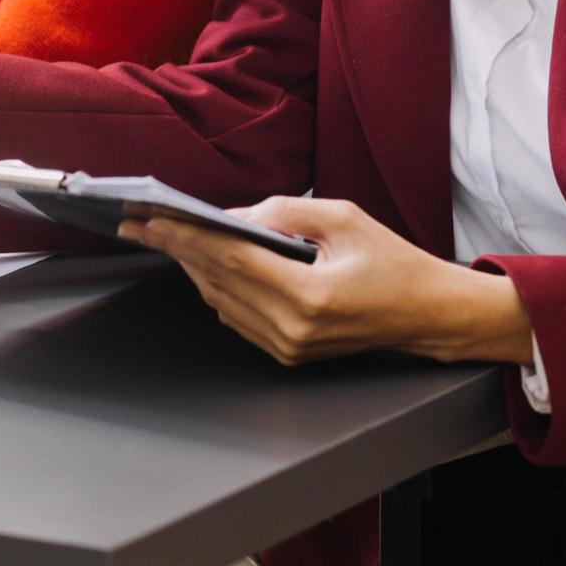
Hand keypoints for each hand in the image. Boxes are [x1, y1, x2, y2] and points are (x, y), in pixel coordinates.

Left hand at [116, 197, 533, 365]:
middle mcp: (293, 329)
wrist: (428, 314)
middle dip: (175, 248)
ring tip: (164, 237)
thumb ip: (286, 212)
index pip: (231, 260)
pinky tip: (202, 263)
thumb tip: (234, 215)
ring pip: (220, 301)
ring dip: (192, 268)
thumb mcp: (345, 218)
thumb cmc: (393, 262)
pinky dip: (216, 287)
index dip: (186, 236)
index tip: (150, 218)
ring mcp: (288, 347)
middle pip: (216, 281)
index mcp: (310, 296)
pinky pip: (236, 316)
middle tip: (137, 224)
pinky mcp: (288, 353)